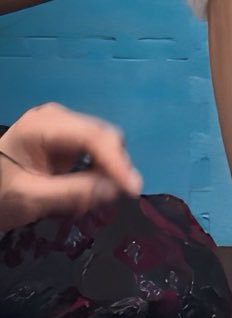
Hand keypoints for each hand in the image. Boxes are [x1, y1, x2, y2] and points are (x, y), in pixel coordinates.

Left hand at [0, 104, 141, 229]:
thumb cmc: (0, 194)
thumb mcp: (31, 200)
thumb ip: (72, 193)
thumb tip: (114, 190)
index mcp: (43, 124)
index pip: (91, 136)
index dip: (115, 161)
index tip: (132, 189)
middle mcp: (58, 117)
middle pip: (102, 136)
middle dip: (113, 166)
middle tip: (113, 198)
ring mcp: (63, 126)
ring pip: (102, 143)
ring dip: (107, 170)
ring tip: (94, 198)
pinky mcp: (66, 138)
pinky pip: (93, 150)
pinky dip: (97, 170)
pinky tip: (87, 189)